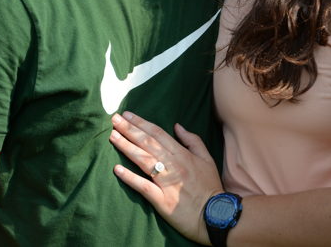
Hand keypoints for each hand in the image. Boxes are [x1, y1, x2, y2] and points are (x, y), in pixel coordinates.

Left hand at [109, 111, 223, 244]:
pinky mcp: (162, 200)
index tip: (128, 114)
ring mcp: (167, 183)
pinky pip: (144, 186)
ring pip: (143, 160)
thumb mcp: (207, 159)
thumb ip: (192, 140)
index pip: (158, 133)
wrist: (217, 216)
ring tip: (113, 136)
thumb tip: (177, 126)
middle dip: (129, 129)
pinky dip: (130, 178)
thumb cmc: (210, 187)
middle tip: (114, 119)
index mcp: (182, 154)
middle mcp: (173, 165)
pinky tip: (117, 169)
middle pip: (147, 143)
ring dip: (126, 147)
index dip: (141, 123)